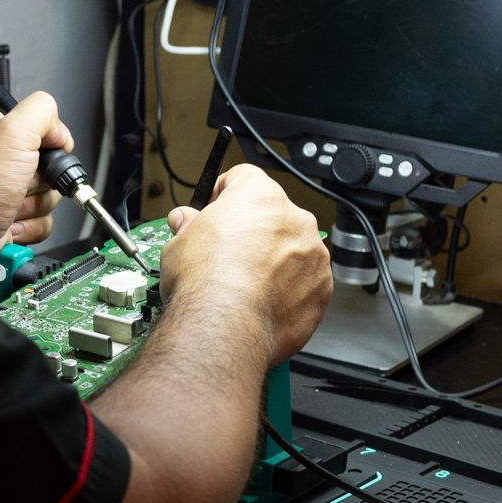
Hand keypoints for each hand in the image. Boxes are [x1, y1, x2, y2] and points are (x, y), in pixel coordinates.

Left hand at [0, 90, 71, 280]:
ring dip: (33, 205)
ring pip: (48, 195)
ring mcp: (4, 190)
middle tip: (17, 182)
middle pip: (49, 165)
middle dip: (39, 181)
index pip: (41, 127)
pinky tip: (8, 222)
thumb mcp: (11, 133)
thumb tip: (59, 130)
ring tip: (7, 204)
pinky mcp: (11, 217)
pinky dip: (29, 225)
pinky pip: (42, 220)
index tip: (38, 152)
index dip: (47, 142)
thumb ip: (41, 112)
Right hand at [159, 164, 331, 366]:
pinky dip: (289, 289)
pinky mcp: (322, 287)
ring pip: (294, 249)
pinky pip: (306, 281)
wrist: (225, 325)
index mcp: (259, 195)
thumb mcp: (179, 242)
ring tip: (246, 284)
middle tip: (228, 253)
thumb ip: (188, 224)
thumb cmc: (204, 281)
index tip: (216, 211)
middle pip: (272, 215)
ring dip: (275, 260)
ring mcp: (313, 253)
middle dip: (253, 231)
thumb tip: (185, 221)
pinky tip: (263, 302)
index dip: (225, 194)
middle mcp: (293, 218)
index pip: (243, 178)